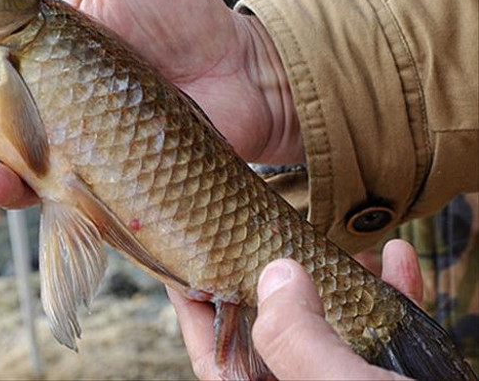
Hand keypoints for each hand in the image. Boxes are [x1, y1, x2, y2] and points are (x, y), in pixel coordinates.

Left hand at [167, 239, 422, 379]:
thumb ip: (296, 337)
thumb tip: (274, 273)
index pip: (213, 353)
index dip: (195, 303)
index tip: (184, 254)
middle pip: (270, 331)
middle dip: (271, 278)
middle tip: (261, 231)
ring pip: (330, 326)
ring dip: (338, 279)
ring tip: (337, 241)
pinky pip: (383, 335)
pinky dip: (394, 298)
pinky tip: (401, 261)